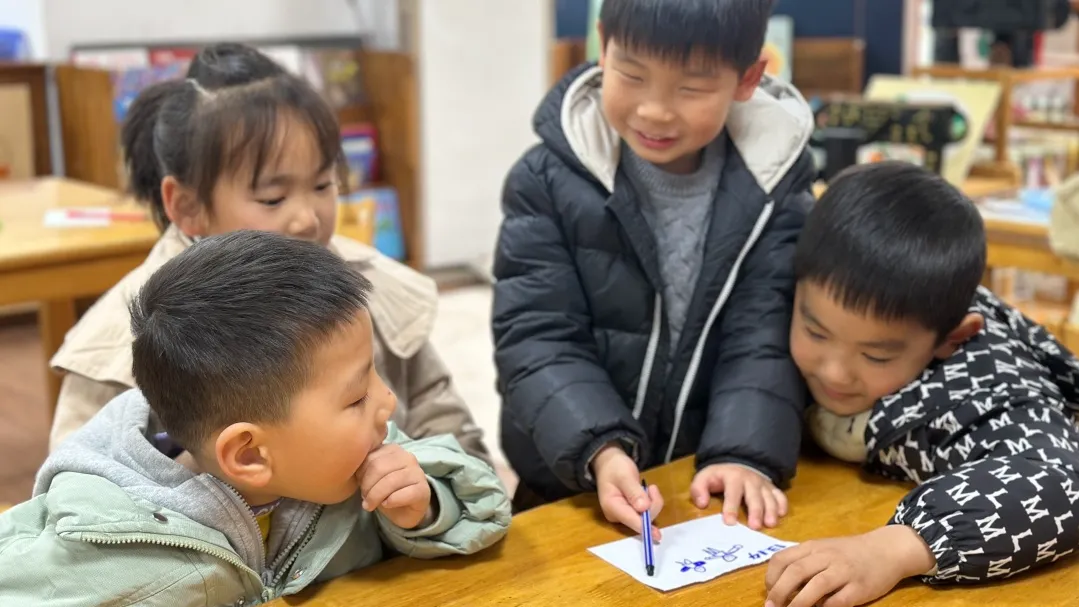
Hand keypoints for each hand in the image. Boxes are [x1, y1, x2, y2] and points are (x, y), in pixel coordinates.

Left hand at [357, 443, 432, 528]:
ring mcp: (417, 472)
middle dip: (367, 486)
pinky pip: (405, 494)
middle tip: (364, 498)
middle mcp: (407, 457)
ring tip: (371, 504)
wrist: (405, 510)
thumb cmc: (386, 491)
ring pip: (391, 481)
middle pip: (379, 468)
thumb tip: (351, 466)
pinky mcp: (423, 490)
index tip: (360, 485)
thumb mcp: (372, 476)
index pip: (370, 458)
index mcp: (393, 450)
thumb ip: (365, 467)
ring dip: (376, 496)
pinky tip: (387, 505)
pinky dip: (391, 501)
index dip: (361, 474)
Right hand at [592, 444, 664, 540]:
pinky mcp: (629, 513)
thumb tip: (643, 508)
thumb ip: (634, 492)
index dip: (645, 527)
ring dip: (652, 503)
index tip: (657, 535)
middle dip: (652, 505)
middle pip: (641, 519)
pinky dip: (650, 504)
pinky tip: (646, 492)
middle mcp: (617, 516)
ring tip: (649, 487)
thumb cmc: (615, 467)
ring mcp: (623, 515)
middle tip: (652, 487)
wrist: (609, 464)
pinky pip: (645, 513)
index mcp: (612, 507)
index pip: (631, 520)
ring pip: (645, 517)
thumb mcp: (625, 476)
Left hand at [690, 464, 786, 528]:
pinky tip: (782, 515)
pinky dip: (782, 504)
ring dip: (771, 510)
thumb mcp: (704, 478)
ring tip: (770, 524)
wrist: (737, 464)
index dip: (731, 508)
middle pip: (754, 497)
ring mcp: (763, 484)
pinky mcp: (772, 489)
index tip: (729, 522)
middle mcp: (751, 480)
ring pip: (769, 497)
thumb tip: (702, 504)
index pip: (732, 493)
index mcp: (733, 477)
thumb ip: (699, 489)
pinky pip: (780, 495)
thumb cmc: (719, 477)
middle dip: (755, 511)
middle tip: (755, 527)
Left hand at [764, 525, 936, 606]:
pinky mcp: (859, 588)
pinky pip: (838, 600)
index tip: (768, 591)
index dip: (770, 577)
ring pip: (815, 586)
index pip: (782, 559)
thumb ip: (804, 562)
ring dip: (798, 603)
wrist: (886, 549)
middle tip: (771, 606)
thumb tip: (780, 584)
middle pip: (795, 572)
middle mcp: (826, 556)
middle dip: (779, 592)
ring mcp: (844, 571)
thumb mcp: (823, 549)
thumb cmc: (849, 552)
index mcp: (813, 547)